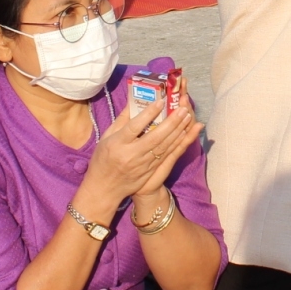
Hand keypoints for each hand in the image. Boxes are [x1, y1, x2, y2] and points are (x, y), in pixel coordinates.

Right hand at [75, 98, 203, 216]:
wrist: (105, 188)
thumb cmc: (103, 158)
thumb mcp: (106, 137)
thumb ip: (121, 121)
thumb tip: (133, 101)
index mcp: (118, 143)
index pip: (135, 126)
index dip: (148, 114)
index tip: (160, 102)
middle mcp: (131, 154)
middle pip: (154, 136)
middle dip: (171, 122)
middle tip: (182, 109)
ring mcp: (142, 164)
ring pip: (163, 146)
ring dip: (177, 131)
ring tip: (187, 116)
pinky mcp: (149, 171)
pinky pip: (165, 155)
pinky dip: (176, 144)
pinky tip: (184, 134)